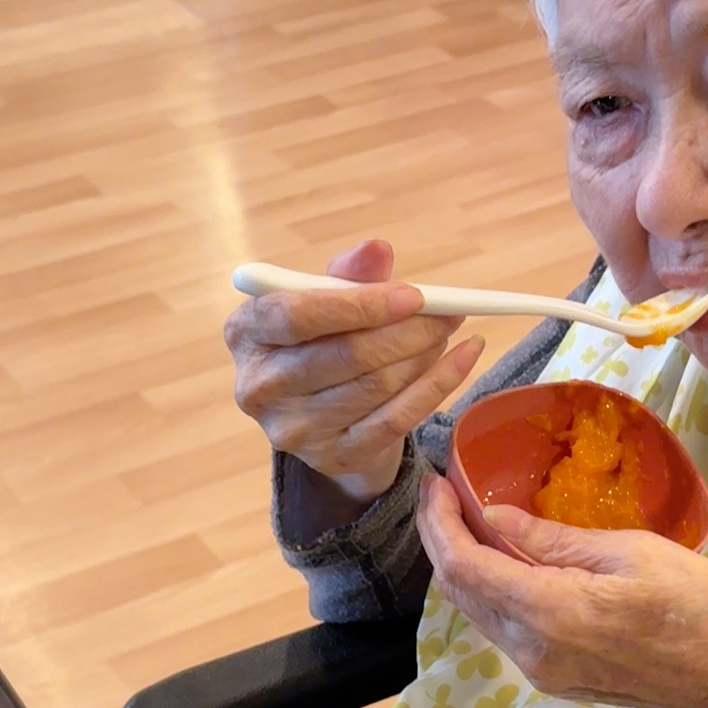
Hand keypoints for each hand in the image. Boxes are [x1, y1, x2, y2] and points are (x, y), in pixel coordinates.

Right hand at [226, 240, 485, 505]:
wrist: (322, 417)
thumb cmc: (319, 341)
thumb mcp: (324, 299)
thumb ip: (347, 274)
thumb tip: (377, 251)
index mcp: (245, 333)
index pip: (297, 315)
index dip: (359, 304)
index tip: (413, 296)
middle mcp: (259, 387)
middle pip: (346, 355)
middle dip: (407, 330)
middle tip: (446, 312)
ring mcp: (295, 430)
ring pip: (376, 386)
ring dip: (424, 354)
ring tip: (446, 331)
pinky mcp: (333, 456)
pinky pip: (398, 418)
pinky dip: (439, 384)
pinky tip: (463, 358)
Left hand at [415, 475, 707, 707]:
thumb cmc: (701, 605)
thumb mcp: (630, 552)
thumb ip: (553, 540)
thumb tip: (493, 516)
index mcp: (547, 614)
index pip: (462, 566)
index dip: (438, 523)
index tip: (434, 481)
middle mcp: (530, 652)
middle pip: (460, 592)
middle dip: (442, 539)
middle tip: (446, 491)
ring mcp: (542, 672)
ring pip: (479, 613)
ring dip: (465, 565)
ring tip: (469, 517)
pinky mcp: (556, 679)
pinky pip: (504, 630)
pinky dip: (492, 589)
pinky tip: (505, 557)